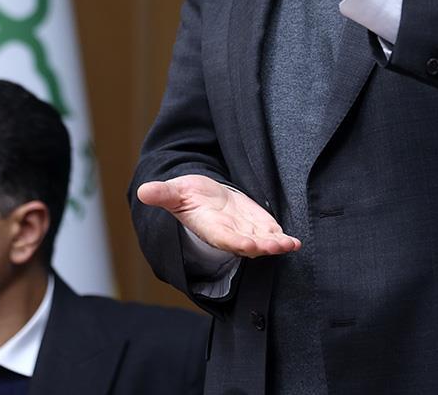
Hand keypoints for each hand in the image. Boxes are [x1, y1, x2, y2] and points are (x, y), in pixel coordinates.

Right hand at [137, 174, 300, 257]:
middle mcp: (229, 234)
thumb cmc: (186, 196)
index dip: (238, 242)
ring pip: (262, 242)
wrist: (201, 197)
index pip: (225, 239)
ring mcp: (245, 231)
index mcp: (210, 228)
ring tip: (290, 244)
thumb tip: (143, 191)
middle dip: (263, 246)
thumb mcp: (174, 192)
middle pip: (248, 245)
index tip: (250, 245)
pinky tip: (294, 241)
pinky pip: (271, 234)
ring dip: (276, 244)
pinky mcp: (257, 225)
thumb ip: (162, 194)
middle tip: (277, 246)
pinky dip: (282, 238)